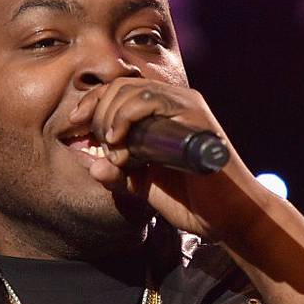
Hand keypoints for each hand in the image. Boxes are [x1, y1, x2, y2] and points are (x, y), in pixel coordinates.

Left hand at [69, 78, 269, 241]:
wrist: (227, 218)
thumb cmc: (189, 200)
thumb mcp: (141, 185)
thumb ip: (118, 173)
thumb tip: (92, 165)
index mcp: (161, 112)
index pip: (118, 90)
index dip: (92, 102)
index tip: (75, 123)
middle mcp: (174, 101)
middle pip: (120, 86)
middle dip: (98, 112)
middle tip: (101, 143)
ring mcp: (186, 106)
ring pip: (132, 90)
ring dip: (112, 117)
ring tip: (114, 147)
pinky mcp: (195, 116)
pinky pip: (151, 100)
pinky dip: (127, 117)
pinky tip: (120, 141)